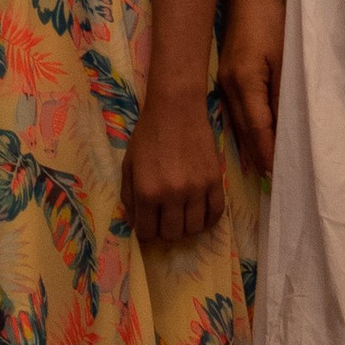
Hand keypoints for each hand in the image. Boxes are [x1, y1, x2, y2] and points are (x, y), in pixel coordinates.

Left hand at [125, 90, 225, 247]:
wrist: (176, 110)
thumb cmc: (148, 135)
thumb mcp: (128, 166)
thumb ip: (129, 197)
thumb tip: (136, 223)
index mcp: (146, 192)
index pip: (146, 232)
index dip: (146, 232)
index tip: (148, 225)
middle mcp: (172, 195)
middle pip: (172, 234)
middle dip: (165, 232)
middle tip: (165, 220)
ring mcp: (196, 189)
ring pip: (194, 228)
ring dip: (186, 227)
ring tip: (182, 216)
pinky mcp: (215, 181)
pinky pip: (215, 214)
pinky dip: (208, 220)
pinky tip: (201, 214)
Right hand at [218, 0, 284, 175]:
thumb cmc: (272, 20)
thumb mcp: (286, 57)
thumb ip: (285, 94)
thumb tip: (288, 127)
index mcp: (244, 83)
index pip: (258, 128)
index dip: (268, 152)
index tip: (277, 174)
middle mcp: (229, 87)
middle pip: (244, 131)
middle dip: (258, 156)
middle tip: (272, 181)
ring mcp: (224, 82)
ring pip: (237, 124)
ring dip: (251, 146)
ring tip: (262, 170)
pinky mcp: (226, 77)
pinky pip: (234, 112)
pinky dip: (244, 130)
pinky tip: (249, 141)